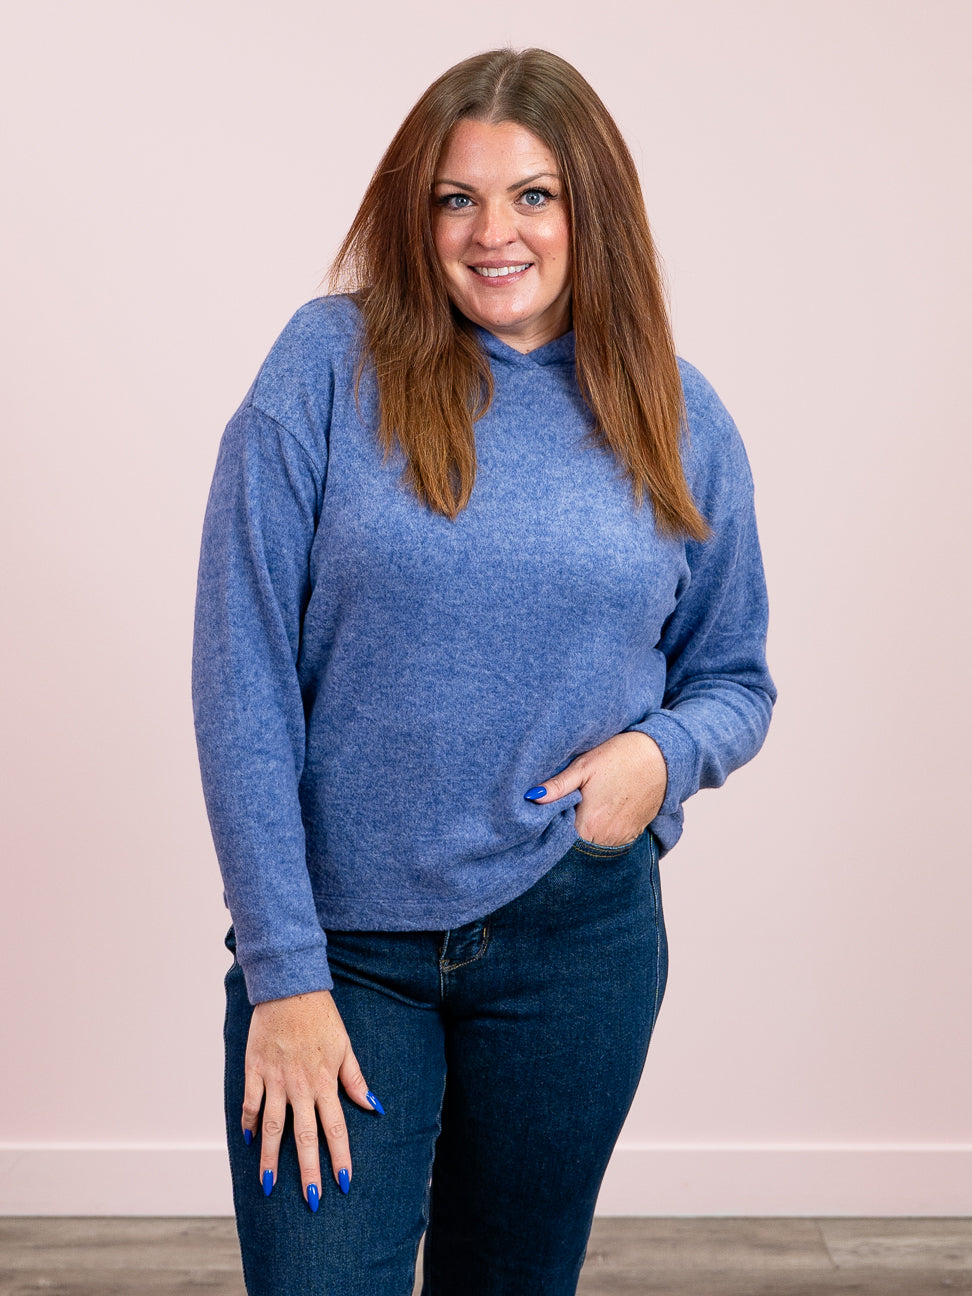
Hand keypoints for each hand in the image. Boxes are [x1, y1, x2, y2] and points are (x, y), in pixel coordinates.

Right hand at [242, 988, 378, 1206]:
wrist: (289, 988)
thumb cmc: (321, 1017)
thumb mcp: (345, 1046)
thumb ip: (355, 1079)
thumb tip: (373, 1106)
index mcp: (325, 1081)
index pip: (335, 1127)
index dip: (339, 1157)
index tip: (342, 1183)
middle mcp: (300, 1085)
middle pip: (304, 1136)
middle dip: (308, 1170)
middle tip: (311, 1200)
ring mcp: (275, 1079)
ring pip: (273, 1126)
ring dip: (271, 1158)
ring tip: (269, 1186)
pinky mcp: (255, 1069)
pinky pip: (250, 1102)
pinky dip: (248, 1122)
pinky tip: (248, 1141)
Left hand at [527, 731, 667, 845]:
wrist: (661, 757)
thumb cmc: (620, 757)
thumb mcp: (583, 766)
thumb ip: (557, 786)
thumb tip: (532, 798)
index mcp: (589, 823)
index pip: (557, 840)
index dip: (548, 829)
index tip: (544, 816)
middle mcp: (605, 838)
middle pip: (574, 845)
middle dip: (564, 832)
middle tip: (562, 809)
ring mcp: (620, 839)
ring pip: (591, 845)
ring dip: (582, 833)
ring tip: (582, 809)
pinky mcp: (632, 836)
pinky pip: (608, 842)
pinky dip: (599, 833)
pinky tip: (597, 813)